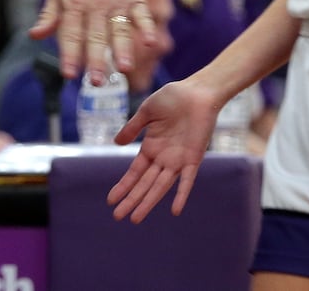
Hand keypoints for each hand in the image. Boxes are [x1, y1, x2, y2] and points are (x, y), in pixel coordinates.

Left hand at [31, 0, 155, 80]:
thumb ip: (48, 17)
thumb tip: (34, 35)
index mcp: (74, 5)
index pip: (71, 34)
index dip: (69, 55)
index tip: (69, 75)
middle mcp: (95, 5)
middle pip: (95, 36)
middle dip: (96, 60)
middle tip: (96, 82)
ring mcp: (117, 2)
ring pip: (119, 28)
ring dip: (122, 49)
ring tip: (123, 68)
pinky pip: (141, 14)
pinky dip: (146, 27)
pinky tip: (149, 42)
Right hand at [107, 80, 218, 221]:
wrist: (198, 90)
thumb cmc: (173, 97)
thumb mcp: (147, 111)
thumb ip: (133, 128)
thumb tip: (116, 143)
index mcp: (151, 147)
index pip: (134, 172)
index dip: (123, 186)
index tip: (110, 200)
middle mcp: (163, 158)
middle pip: (144, 184)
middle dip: (131, 200)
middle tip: (118, 217)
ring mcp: (177, 160)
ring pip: (160, 186)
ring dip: (149, 202)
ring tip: (135, 218)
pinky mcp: (193, 158)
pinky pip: (187, 180)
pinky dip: (181, 195)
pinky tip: (175, 210)